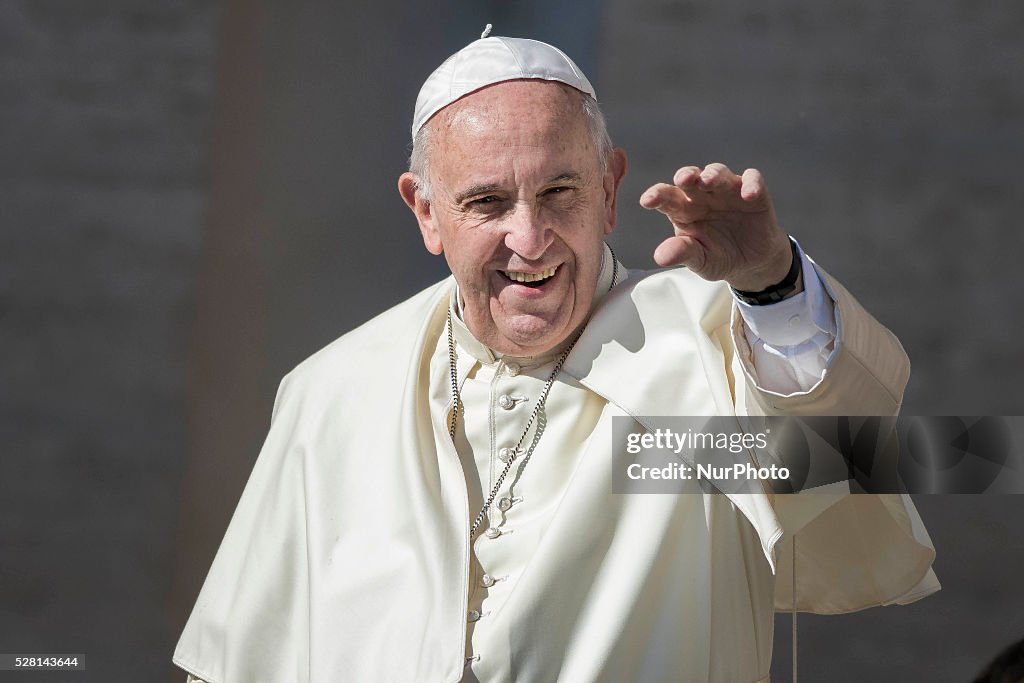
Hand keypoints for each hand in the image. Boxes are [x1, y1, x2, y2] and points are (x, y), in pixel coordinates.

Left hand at [639, 163, 794, 291]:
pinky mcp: (754, 193)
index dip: (657, 195)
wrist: (752, 263)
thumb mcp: (700, 261)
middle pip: (691, 178)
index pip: (666, 197)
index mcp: (683, 210)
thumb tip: (660, 257)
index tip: (647, 201)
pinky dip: (751, 184)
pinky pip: (752, 179)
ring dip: (713, 174)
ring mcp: (727, 191)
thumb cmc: (719, 258)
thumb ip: (683, 253)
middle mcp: (702, 196)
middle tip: (682, 179)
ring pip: (718, 172)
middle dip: (686, 176)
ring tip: (709, 181)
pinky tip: (749, 195)